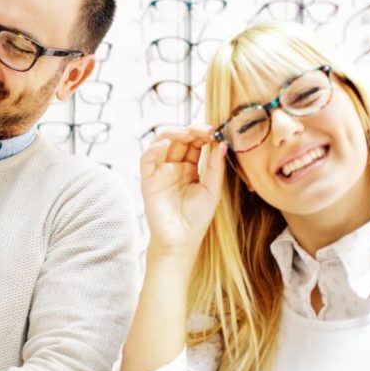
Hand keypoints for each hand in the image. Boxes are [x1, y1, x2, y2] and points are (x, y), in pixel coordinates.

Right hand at [140, 126, 226, 255]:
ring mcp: (160, 171)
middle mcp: (174, 166)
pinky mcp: (148, 179)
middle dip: (192, 130)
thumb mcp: (212, 191)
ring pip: (162, 143)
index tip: (216, 131)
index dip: (203, 134)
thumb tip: (222, 144)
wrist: (181, 241)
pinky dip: (155, 147)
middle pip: (180, 139)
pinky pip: (147, 158)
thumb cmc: (196, 219)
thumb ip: (215, 168)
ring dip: (174, 133)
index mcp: (190, 168)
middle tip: (206, 129)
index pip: (195, 143)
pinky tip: (167, 143)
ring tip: (188, 132)